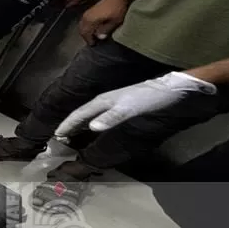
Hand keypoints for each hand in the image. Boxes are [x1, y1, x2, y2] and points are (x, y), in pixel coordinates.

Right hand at [55, 72, 216, 137]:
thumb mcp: (130, 108)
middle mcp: (106, 101)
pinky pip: (101, 117)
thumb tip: (91, 128)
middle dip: (70, 124)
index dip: (67, 125)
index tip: (55, 135)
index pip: (79, 114)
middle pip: (82, 114)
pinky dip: (93, 124)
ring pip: (91, 115)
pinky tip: (96, 129)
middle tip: (59, 137)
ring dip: (80, 124)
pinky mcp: (123, 106)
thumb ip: (111, 117)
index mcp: (103, 101)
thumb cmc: (151, 98)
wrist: (173, 89)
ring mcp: (114, 103)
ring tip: (72, 134)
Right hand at [79, 0, 129, 45]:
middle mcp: (86, 17)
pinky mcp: (89, 11)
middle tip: (93, 41)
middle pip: (82, 30)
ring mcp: (87, 13)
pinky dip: (86, 27)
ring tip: (92, 36)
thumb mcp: (113, 22)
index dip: (89, 40)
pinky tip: (92, 28)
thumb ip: (105, 30)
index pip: (86, 33)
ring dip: (86, 31)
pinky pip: (84, 21)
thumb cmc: (116, 9)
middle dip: (86, 37)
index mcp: (90, 20)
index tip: (94, 45)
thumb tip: (99, 38)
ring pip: (82, 25)